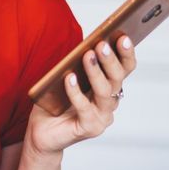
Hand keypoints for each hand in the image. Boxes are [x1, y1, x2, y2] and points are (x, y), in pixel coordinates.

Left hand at [24, 35, 137, 157]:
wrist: (42, 132)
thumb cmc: (55, 102)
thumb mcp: (66, 77)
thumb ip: (77, 65)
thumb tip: (85, 45)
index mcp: (109, 87)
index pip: (125, 68)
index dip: (126, 53)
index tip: (123, 36)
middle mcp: (110, 102)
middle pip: (117, 78)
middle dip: (110, 60)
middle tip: (102, 44)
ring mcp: (102, 117)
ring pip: (104, 92)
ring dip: (96, 72)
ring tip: (87, 55)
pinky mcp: (90, 128)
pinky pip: (84, 107)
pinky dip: (76, 92)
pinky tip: (69, 78)